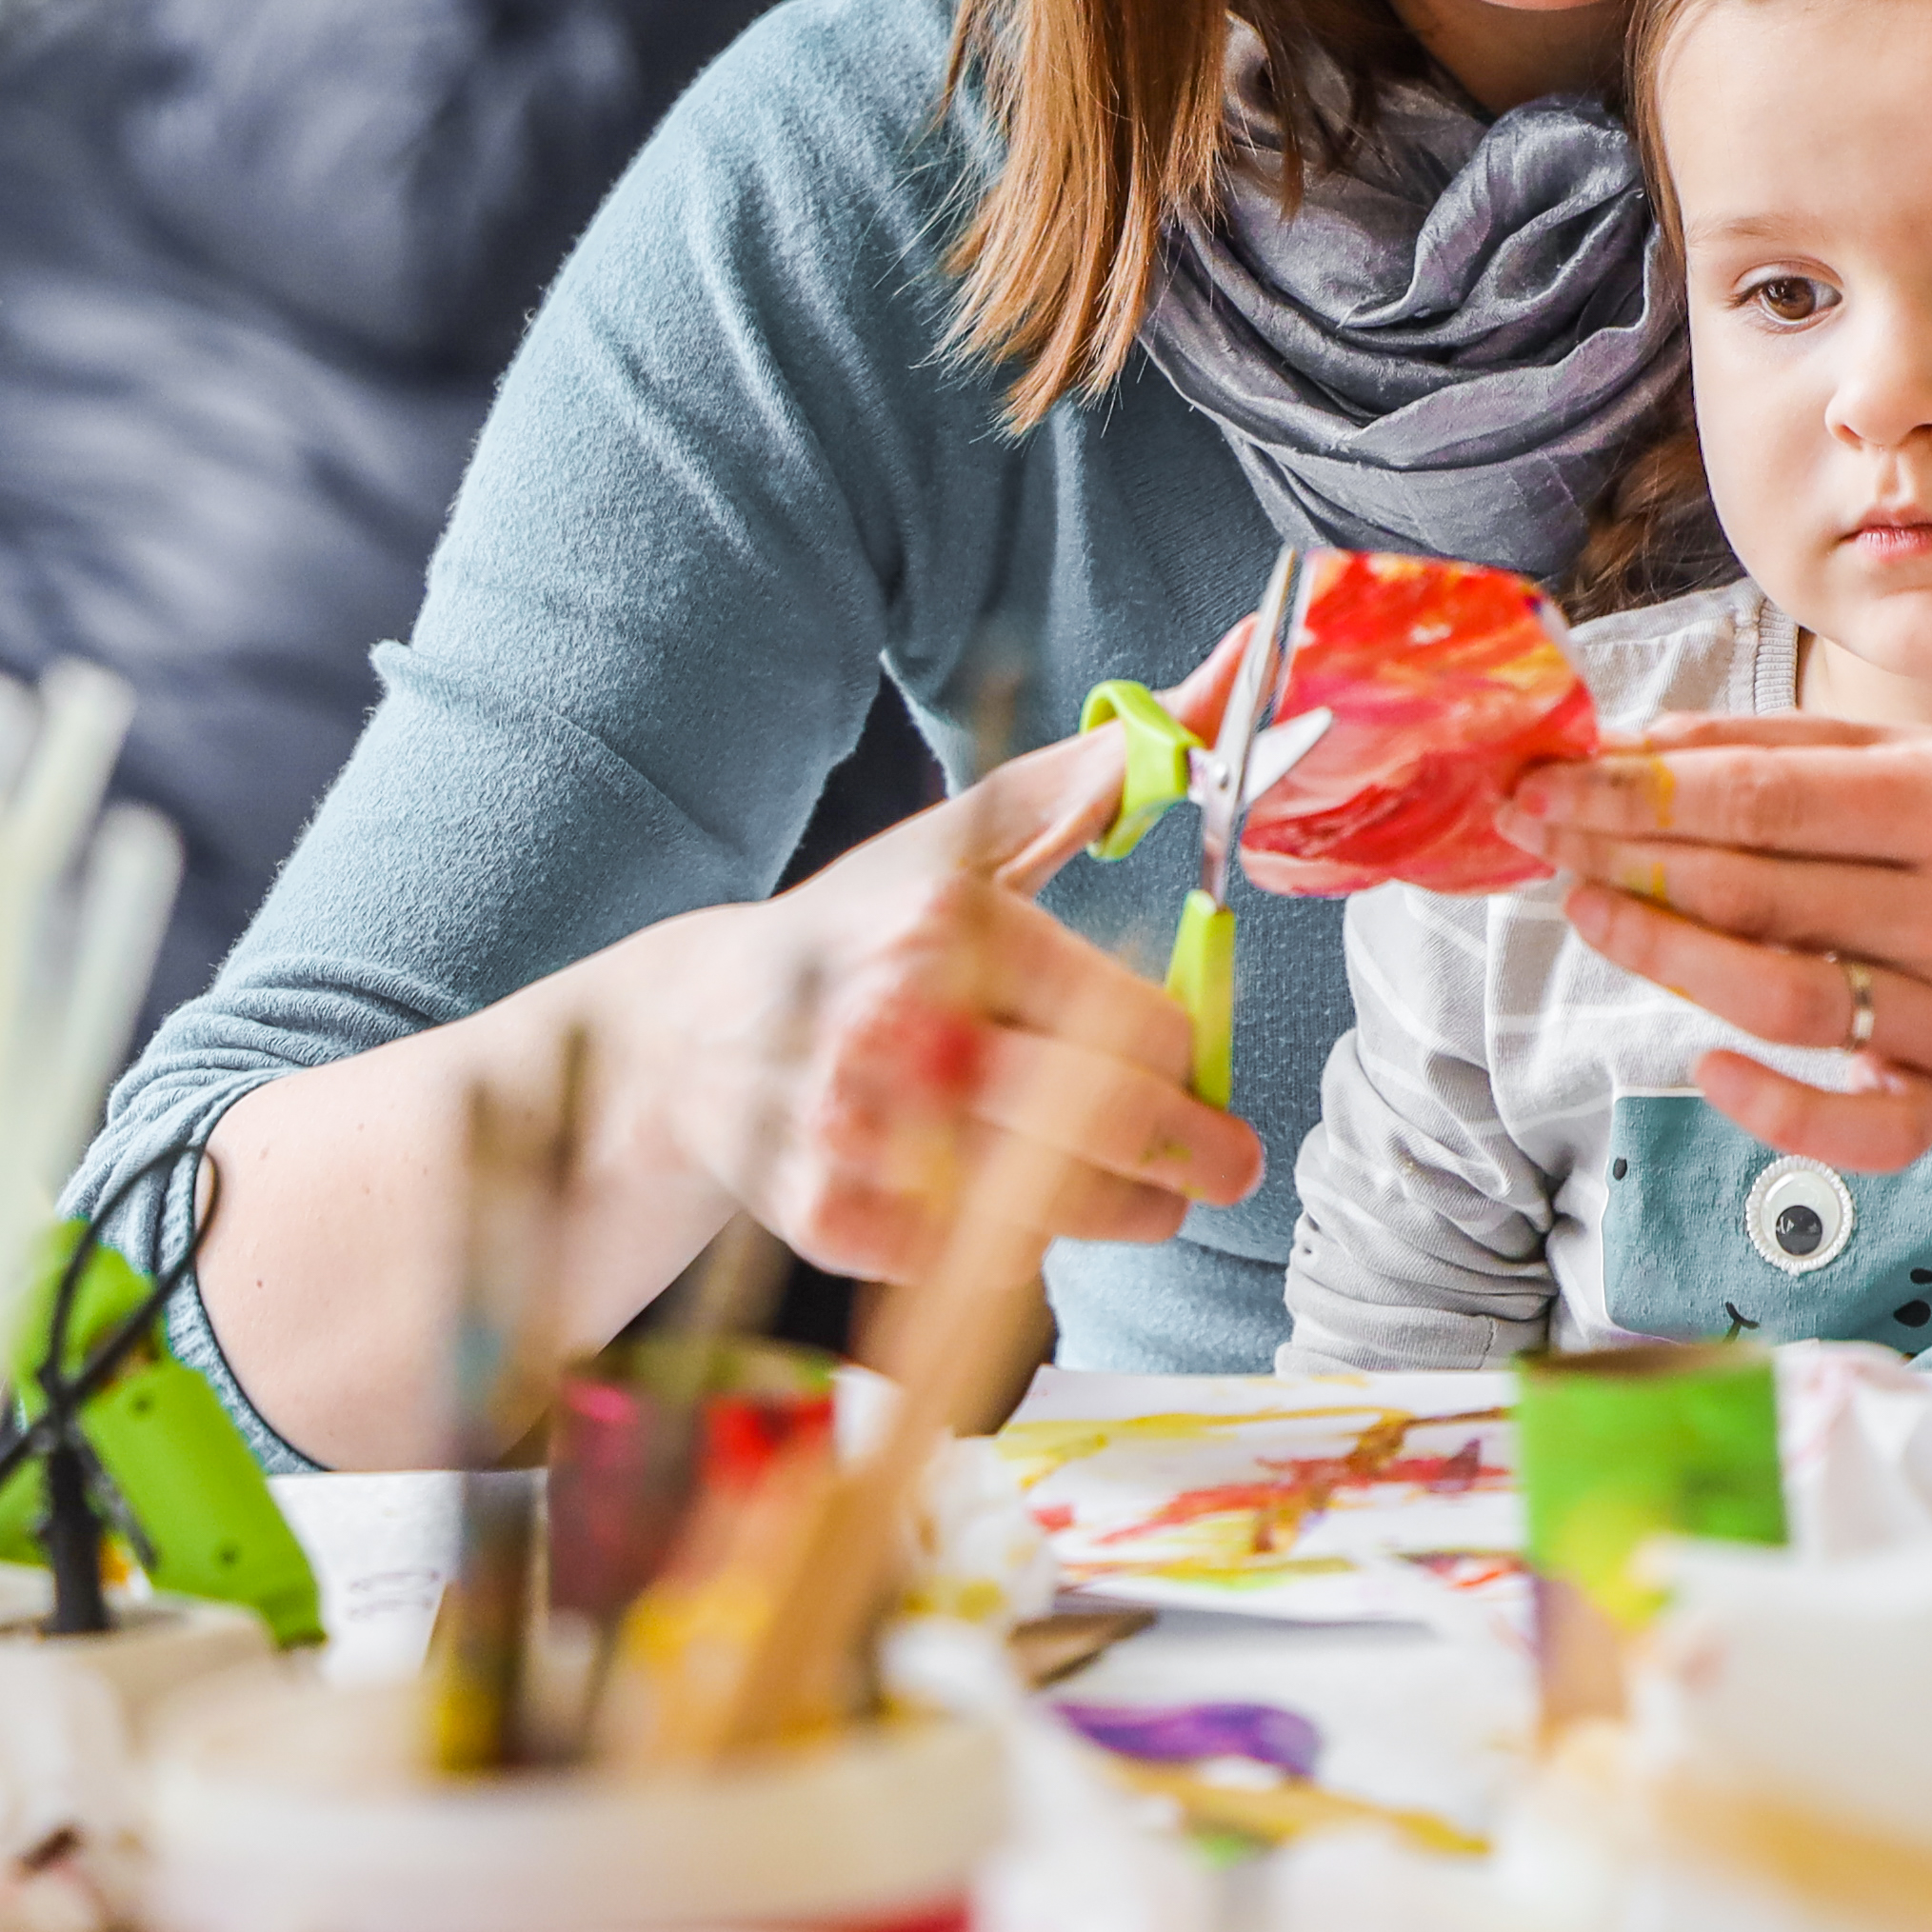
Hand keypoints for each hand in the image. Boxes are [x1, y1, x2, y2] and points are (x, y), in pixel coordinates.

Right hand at [666, 636, 1269, 1275]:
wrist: (697, 1029)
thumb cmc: (862, 925)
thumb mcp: (969, 834)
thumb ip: (1103, 768)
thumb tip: (1234, 668)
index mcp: (952, 921)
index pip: (1139, 1028)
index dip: (1186, 1058)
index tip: (1195, 1065)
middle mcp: (902, 1021)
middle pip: (1111, 1124)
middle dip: (1195, 1156)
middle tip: (1224, 1164)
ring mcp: (861, 1127)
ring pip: (1056, 1207)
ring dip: (1125, 1210)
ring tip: (1150, 1196)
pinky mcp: (828, 1217)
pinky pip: (972, 1263)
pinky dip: (1009, 1250)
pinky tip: (1012, 1210)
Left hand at [1521, 713, 1931, 1169]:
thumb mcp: (1884, 753)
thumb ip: (1758, 745)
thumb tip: (1616, 750)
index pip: (1765, 798)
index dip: (1638, 797)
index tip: (1547, 788)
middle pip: (1761, 896)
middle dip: (1628, 863)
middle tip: (1543, 842)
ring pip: (1787, 1002)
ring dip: (1665, 961)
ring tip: (1592, 914)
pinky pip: (1856, 1130)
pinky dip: (1772, 1109)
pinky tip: (1704, 1065)